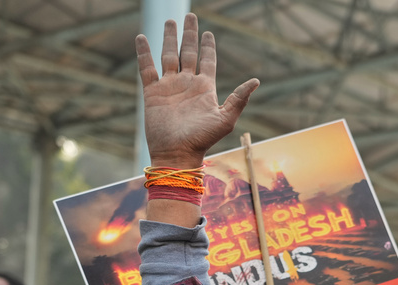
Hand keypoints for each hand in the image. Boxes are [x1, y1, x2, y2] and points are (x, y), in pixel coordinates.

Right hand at [136, 14, 258, 168]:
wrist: (176, 154)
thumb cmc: (202, 140)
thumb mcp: (225, 119)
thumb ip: (239, 99)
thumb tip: (256, 81)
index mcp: (205, 88)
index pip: (207, 61)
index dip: (208, 46)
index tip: (208, 32)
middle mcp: (187, 84)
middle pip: (189, 52)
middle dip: (190, 35)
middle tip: (190, 17)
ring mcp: (169, 86)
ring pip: (169, 55)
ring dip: (169, 38)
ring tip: (170, 21)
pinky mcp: (153, 92)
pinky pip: (147, 68)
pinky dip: (144, 53)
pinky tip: (141, 38)